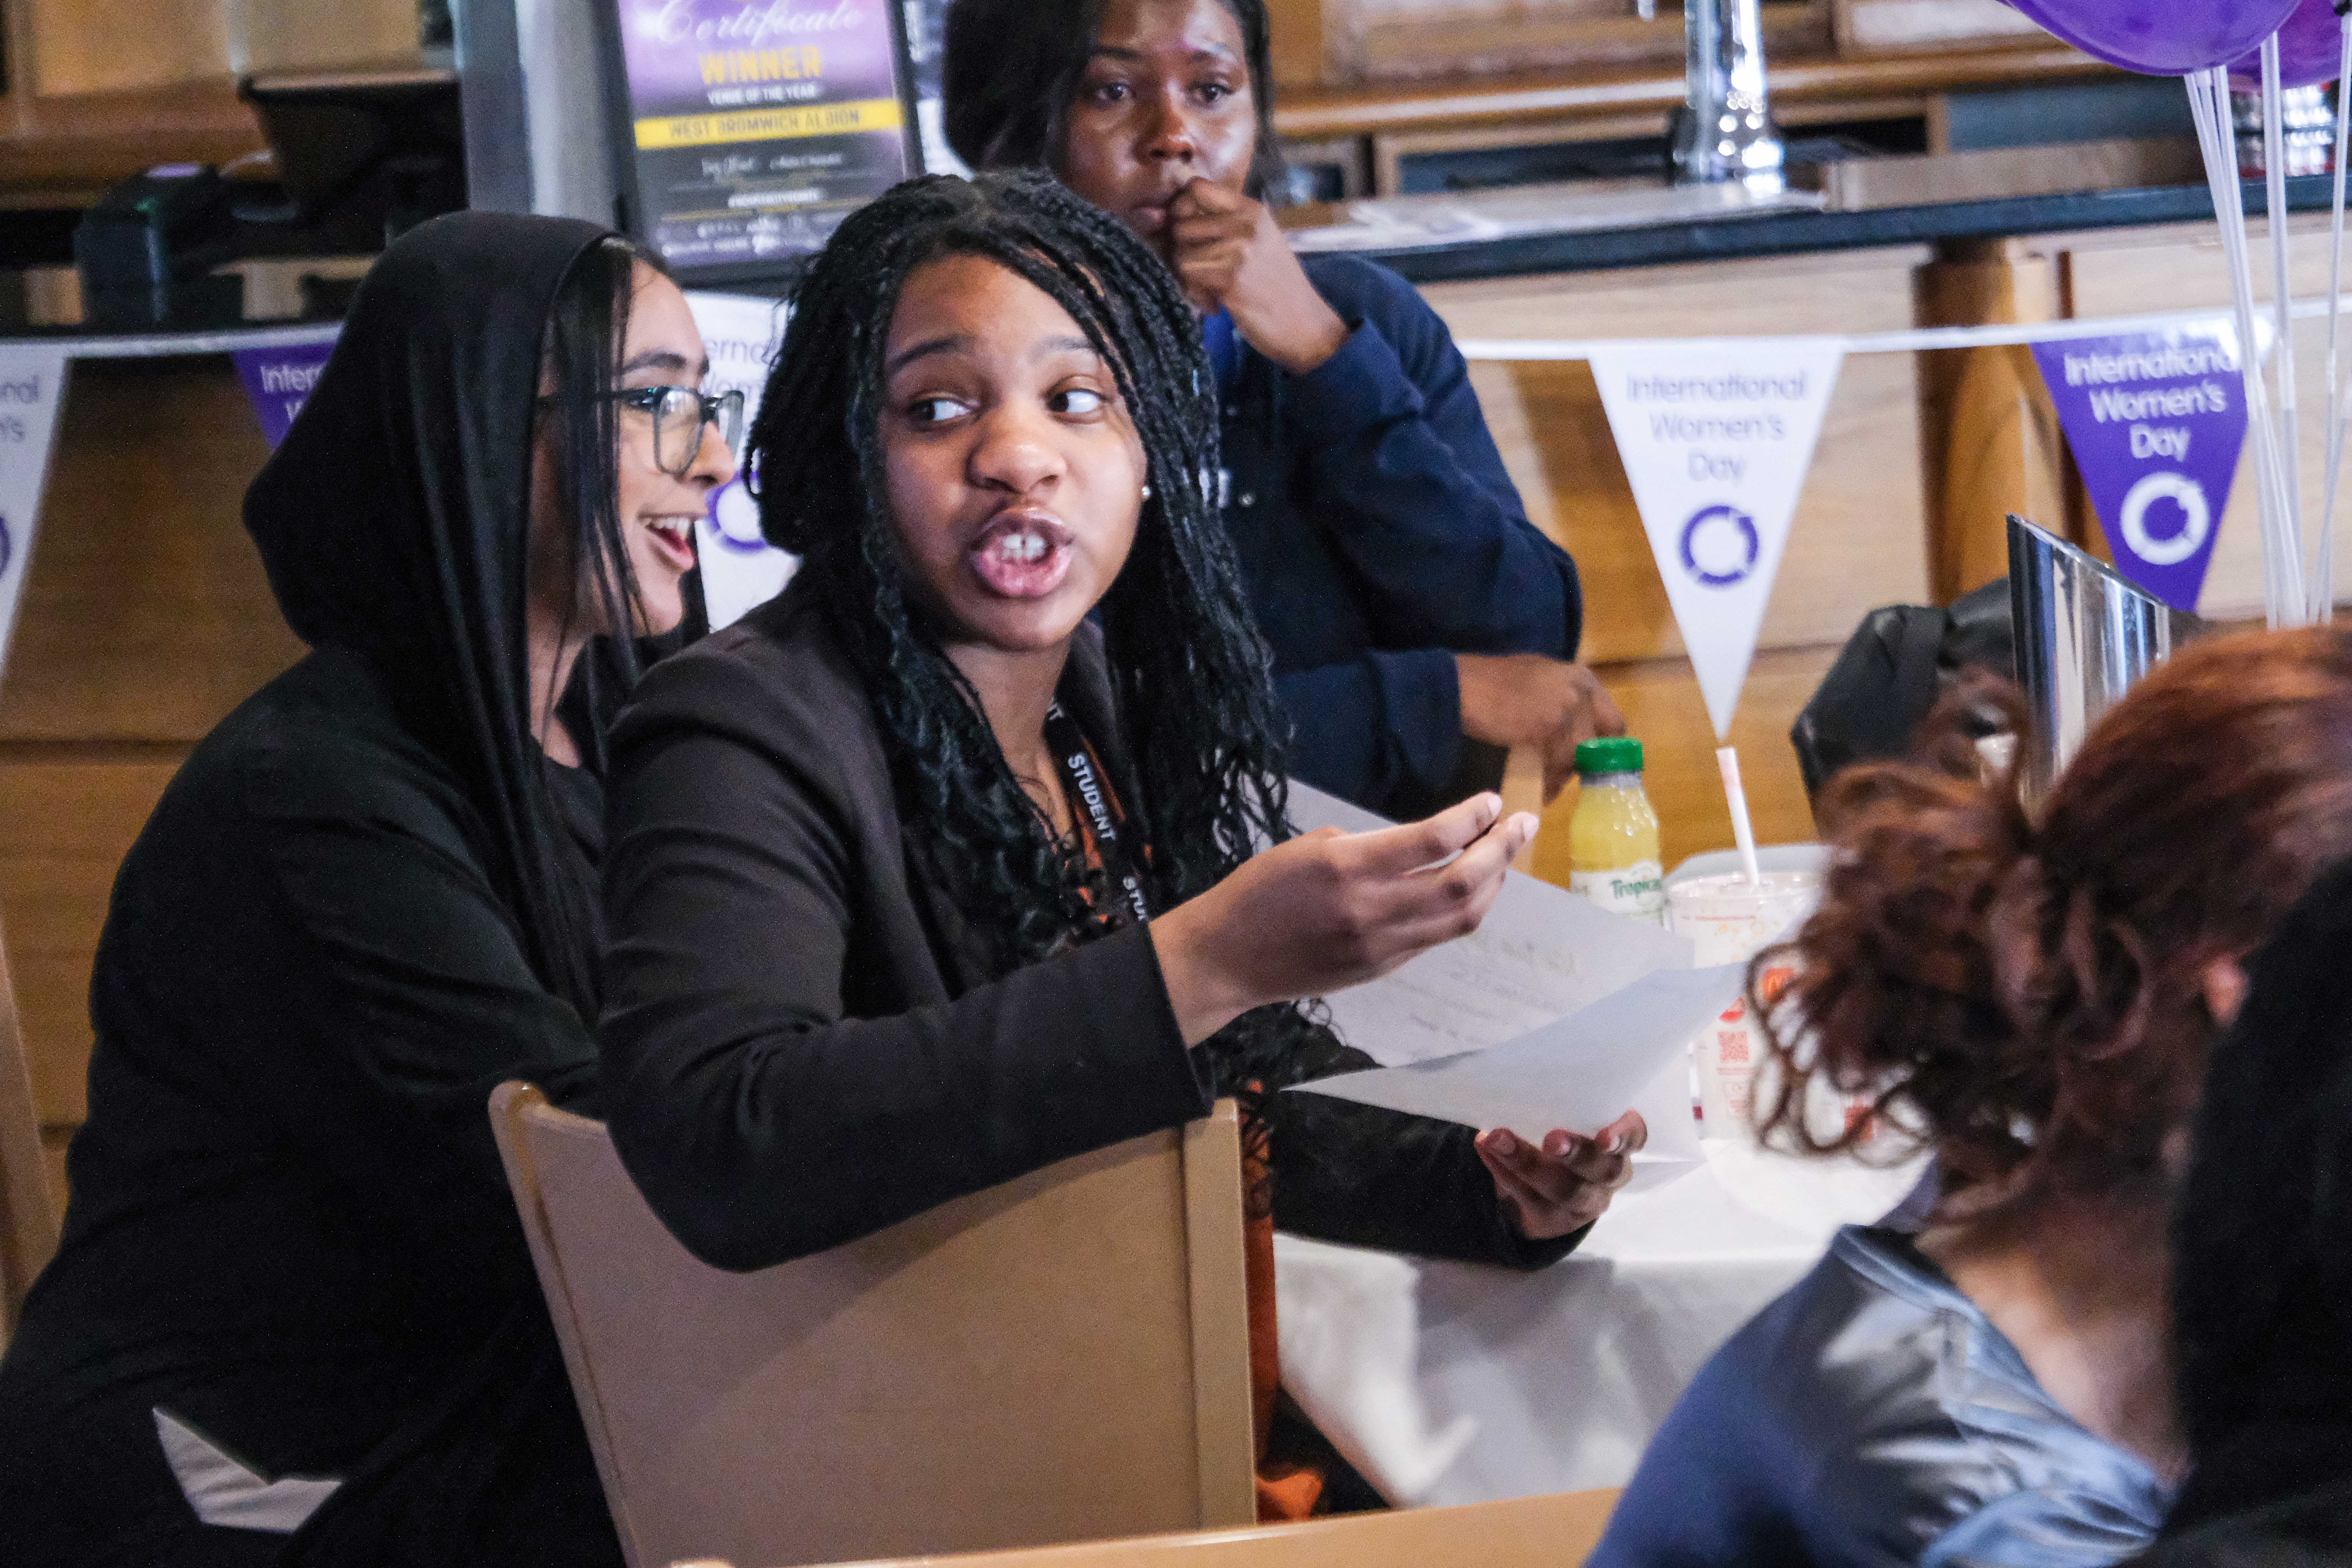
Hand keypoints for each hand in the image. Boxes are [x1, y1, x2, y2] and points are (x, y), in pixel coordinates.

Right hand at [1150, 792, 1538, 1044]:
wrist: (1229, 957)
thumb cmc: (1260, 890)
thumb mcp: (1309, 847)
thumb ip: (1370, 847)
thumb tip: (1426, 843)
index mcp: (1347, 869)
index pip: (1433, 841)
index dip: (1473, 819)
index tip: (1493, 802)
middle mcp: (1371, 910)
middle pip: (1462, 885)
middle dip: (1502, 851)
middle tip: (1522, 824)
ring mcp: (1380, 946)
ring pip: (1461, 918)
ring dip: (1492, 883)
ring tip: (1503, 856)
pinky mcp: (1382, 968)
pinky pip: (1437, 937)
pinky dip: (1462, 909)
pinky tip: (1470, 887)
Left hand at [1165, 176, 1348, 375]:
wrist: (1303, 322)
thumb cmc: (1277, 284)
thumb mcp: (1260, 239)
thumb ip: (1227, 221)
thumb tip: (1176, 212)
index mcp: (1251, 210)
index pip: (1197, 187)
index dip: (1183, 207)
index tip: (1189, 228)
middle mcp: (1244, 224)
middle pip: (1182, 223)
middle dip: (1184, 249)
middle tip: (1203, 268)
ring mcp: (1237, 251)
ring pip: (1181, 253)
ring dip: (1189, 276)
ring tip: (1211, 288)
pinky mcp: (1229, 279)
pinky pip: (1188, 277)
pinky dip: (1195, 293)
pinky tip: (1214, 302)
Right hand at [1455, 653, 1627, 802]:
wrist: (1461, 687)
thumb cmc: (1490, 682)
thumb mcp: (1539, 679)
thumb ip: (1562, 697)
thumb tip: (1575, 727)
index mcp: (1582, 677)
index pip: (1613, 722)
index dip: (1602, 746)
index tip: (1589, 763)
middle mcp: (1581, 690)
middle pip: (1602, 741)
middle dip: (1588, 762)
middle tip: (1568, 775)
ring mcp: (1567, 709)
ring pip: (1578, 757)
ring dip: (1564, 776)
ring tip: (1548, 787)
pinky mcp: (1549, 728)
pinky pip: (1558, 766)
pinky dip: (1550, 782)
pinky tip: (1539, 789)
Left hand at [1474, 1110, 1646, 1239]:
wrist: (1546, 1191)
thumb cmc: (1563, 1137)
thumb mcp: (1568, 1120)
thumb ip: (1558, 1106)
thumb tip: (1518, 1079)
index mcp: (1619, 1145)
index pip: (1635, 1136)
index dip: (1624, 1135)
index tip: (1605, 1135)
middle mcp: (1609, 1175)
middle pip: (1601, 1169)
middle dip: (1576, 1154)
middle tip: (1551, 1140)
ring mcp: (1585, 1202)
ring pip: (1564, 1190)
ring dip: (1526, 1162)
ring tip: (1496, 1139)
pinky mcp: (1555, 1220)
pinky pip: (1530, 1199)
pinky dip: (1503, 1172)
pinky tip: (1486, 1150)